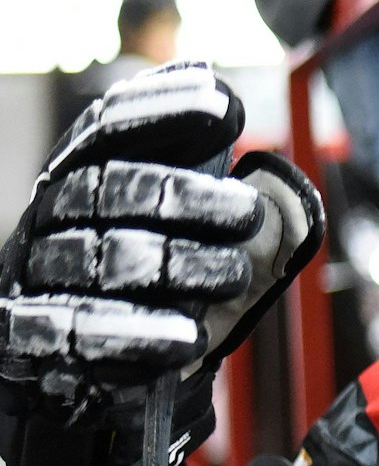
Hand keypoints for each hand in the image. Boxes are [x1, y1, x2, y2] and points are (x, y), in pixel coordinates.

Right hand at [0, 61, 323, 416]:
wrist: (73, 363)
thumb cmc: (139, 279)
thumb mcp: (174, 226)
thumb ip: (206, 187)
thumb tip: (258, 151)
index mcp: (80, 175)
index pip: (110, 127)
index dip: (162, 108)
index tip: (224, 102)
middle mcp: (52, 215)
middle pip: (112, 190)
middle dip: (184, 195)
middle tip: (249, 211)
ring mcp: (39, 272)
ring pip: (108, 259)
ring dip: (179, 266)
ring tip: (235, 276)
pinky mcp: (33, 333)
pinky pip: (82, 331)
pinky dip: (139, 335)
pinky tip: (188, 341)